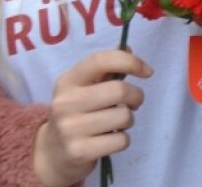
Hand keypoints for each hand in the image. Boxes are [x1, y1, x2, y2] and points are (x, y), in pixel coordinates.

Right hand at [33, 50, 150, 186]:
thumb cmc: (78, 112)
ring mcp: (70, 129)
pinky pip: (121, 140)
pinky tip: (108, 140)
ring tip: (115, 123)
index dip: (129, 61)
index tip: (147, 72)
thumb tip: (129, 48)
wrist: (53, 153)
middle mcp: (65, 103)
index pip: (100, 60)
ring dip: (128, 120)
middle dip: (136, 96)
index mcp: (68, 81)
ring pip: (124, 117)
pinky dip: (123, 140)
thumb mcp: (85, 88)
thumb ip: (107, 68)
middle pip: (119, 91)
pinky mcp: (79, 151)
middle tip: (133, 103)